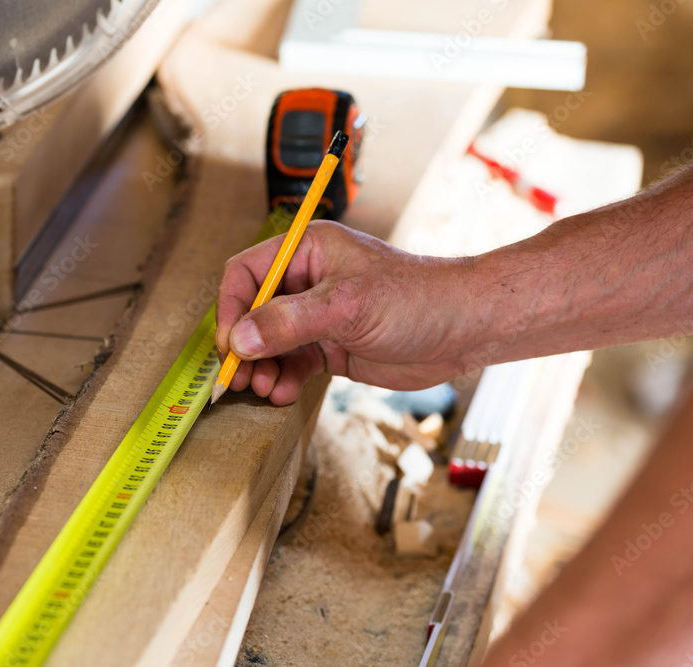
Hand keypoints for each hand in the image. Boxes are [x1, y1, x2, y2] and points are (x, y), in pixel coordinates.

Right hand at [215, 221, 475, 404]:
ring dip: (261, 367)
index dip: (230, 308)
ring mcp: (319, 316)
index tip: (228, 345)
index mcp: (307, 252)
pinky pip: (293, 362)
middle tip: (238, 377)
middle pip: (252, 311)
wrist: (464, 329)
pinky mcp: (331, 346)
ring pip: (270, 342)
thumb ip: (289, 321)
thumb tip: (239, 339)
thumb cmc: (417, 299)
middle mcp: (308, 281)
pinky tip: (283, 393)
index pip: (247, 273)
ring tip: (263, 388)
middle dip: (243, 345)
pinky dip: (283, 379)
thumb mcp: (347, 306)